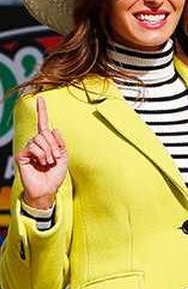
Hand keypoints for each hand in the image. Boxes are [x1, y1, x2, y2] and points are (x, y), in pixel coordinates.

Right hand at [16, 96, 67, 210]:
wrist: (47, 189)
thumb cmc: (55, 175)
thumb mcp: (64, 157)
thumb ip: (60, 143)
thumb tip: (54, 128)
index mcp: (47, 142)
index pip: (43, 124)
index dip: (42, 111)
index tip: (41, 98)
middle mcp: (36, 143)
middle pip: (46, 132)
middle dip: (55, 145)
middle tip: (55, 158)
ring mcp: (28, 148)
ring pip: (40, 139)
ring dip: (49, 152)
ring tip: (48, 162)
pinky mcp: (22, 155)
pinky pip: (33, 147)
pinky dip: (41, 154)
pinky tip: (42, 162)